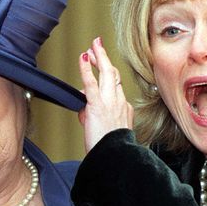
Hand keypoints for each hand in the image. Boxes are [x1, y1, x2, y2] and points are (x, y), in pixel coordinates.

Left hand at [77, 37, 133, 151]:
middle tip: (98, 47)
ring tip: (92, 46)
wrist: (114, 159)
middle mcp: (119, 103)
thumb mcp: (104, 131)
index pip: (115, 88)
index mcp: (124, 110)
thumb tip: (84, 109)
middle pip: (114, 75)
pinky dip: (86, 69)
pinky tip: (83, 58)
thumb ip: (93, 117)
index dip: (108, 76)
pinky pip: (91, 83)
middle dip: (105, 59)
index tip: (104, 67)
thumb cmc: (109, 150)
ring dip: (99, 57)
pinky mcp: (97, 106)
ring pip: (107, 74)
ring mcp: (110, 103)